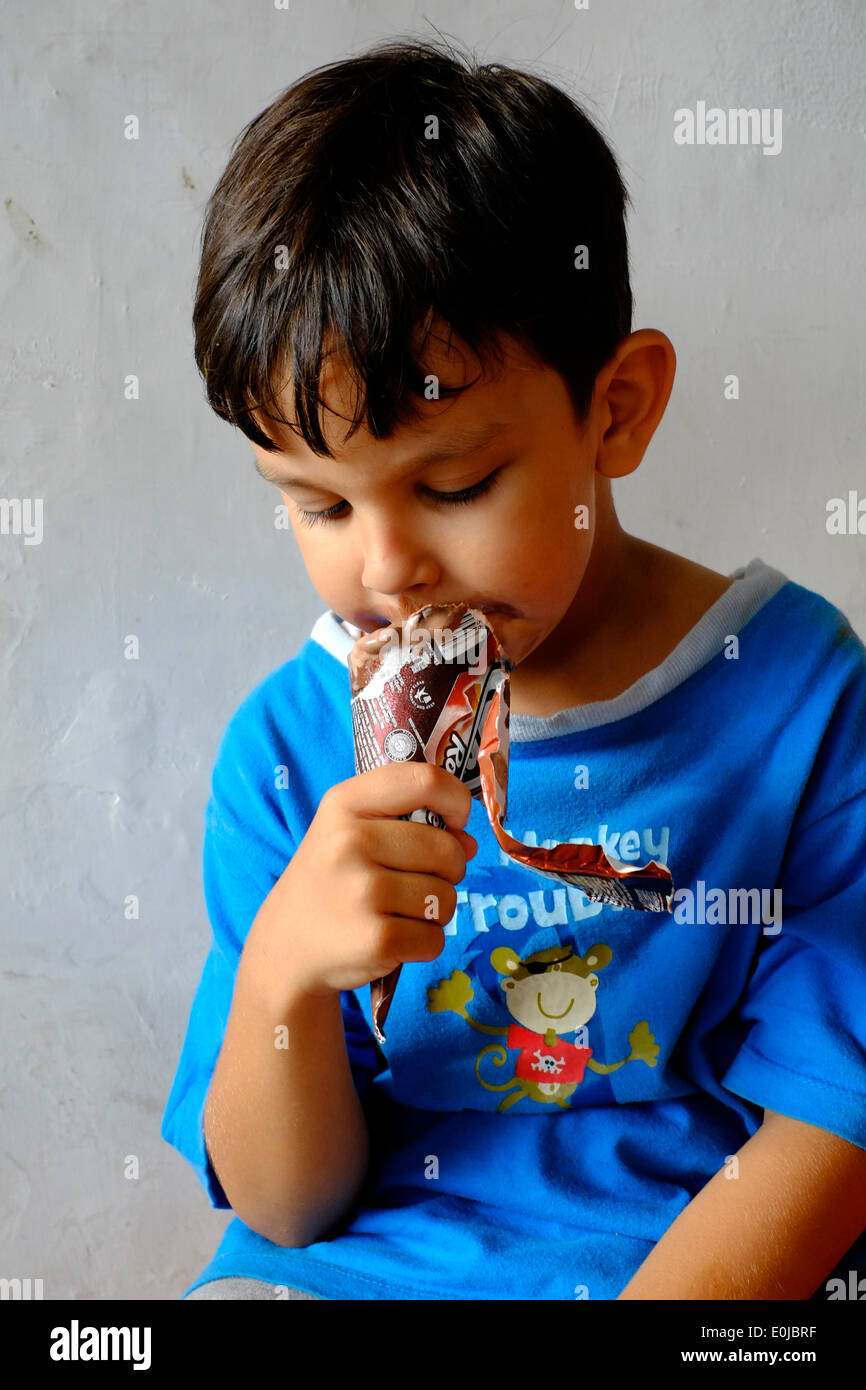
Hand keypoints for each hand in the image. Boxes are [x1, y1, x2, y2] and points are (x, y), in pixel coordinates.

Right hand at [243, 760, 476, 1006]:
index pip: (425, 780)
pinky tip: (393, 939)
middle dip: (448, 870)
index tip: (454, 822)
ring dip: (436, 910)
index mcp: (345, 803)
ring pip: (447, 897)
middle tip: (417, 881)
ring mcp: (362, 892)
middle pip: (447, 849)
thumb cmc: (331, 879)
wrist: (287, 945)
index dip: (456, 800)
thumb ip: (410, 821)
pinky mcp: (376, 939)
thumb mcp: (349, 830)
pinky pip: (435, 938)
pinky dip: (424, 943)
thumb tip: (468, 842)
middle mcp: (350, 842)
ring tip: (399, 911)